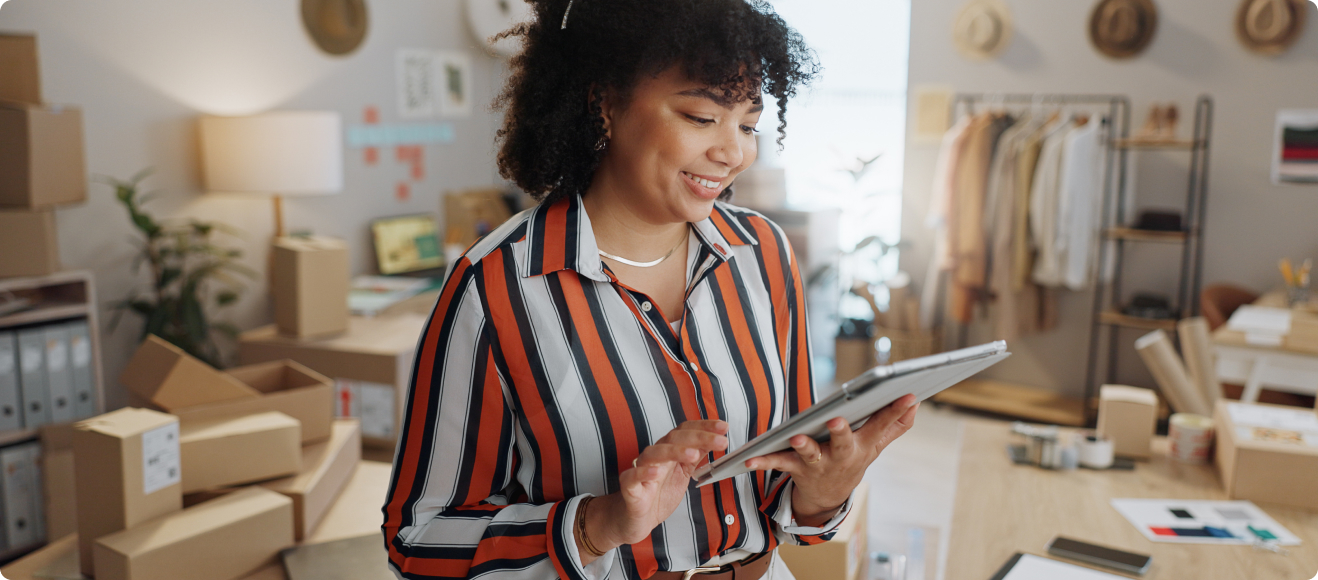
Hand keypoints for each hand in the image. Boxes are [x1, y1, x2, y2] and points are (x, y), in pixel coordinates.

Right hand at [580, 420, 728, 561]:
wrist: (636, 518)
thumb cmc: (658, 494)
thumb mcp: (683, 473)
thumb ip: (696, 456)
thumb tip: (715, 440)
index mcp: (669, 450)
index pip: (685, 431)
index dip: (704, 427)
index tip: (724, 427)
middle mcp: (655, 455)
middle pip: (674, 438)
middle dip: (699, 437)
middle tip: (721, 441)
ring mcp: (641, 469)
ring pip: (655, 453)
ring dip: (674, 451)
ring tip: (693, 454)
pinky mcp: (629, 487)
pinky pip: (633, 476)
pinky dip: (643, 473)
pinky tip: (655, 473)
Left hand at [745, 394, 919, 526]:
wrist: (827, 498)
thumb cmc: (851, 460)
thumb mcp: (876, 445)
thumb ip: (894, 424)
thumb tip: (914, 401)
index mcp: (862, 445)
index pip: (881, 425)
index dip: (895, 410)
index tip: (908, 394)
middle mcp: (840, 455)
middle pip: (842, 442)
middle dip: (841, 432)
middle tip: (838, 421)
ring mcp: (816, 463)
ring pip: (810, 454)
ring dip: (803, 446)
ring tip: (796, 438)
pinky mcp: (794, 467)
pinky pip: (777, 462)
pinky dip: (763, 460)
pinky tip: (749, 459)